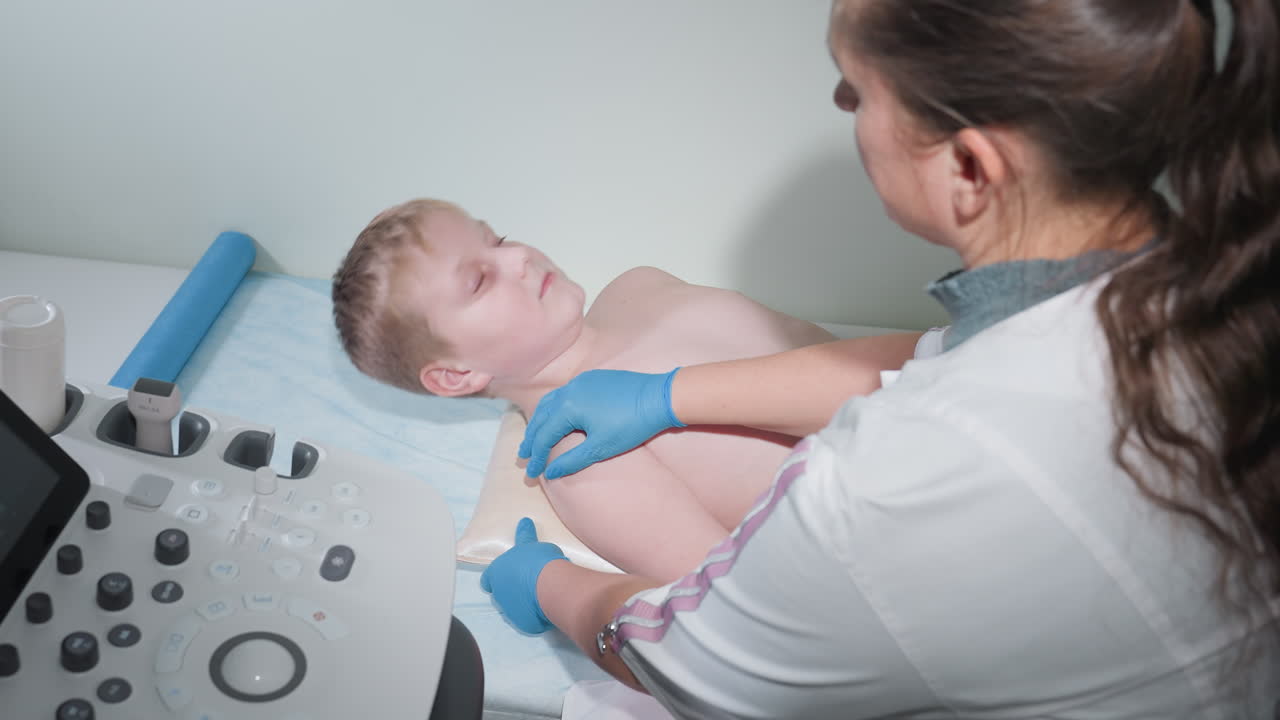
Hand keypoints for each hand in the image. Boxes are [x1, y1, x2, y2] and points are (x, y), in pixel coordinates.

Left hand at [480, 517, 568, 633]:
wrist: (550, 585)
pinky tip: (544, 609)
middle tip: (526, 585)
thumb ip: (526, 541)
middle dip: (510, 591)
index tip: (503, 576)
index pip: (487, 578)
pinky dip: (532, 615)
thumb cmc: (540, 561)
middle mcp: (498, 591)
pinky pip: (525, 619)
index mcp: (497, 570)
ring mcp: (508, 609)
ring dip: (520, 604)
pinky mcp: (521, 623)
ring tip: (538, 598)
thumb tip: (525, 524)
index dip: (494, 578)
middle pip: (499, 594)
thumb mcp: (532, 543)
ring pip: (511, 608)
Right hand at [519, 368, 684, 478]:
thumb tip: (550, 473)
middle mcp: (569, 390)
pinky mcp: (593, 378)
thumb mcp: (601, 447)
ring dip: (541, 420)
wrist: (659, 397)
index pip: (545, 435)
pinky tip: (557, 417)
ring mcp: (581, 381)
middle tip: (524, 454)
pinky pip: (565, 393)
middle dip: (532, 437)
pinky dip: (555, 408)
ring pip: (551, 402)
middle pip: (542, 416)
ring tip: (535, 437)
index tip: (532, 472)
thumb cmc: (632, 424)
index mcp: (568, 407)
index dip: (537, 456)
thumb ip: (572, 460)